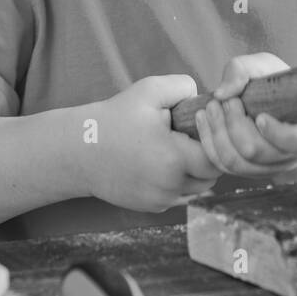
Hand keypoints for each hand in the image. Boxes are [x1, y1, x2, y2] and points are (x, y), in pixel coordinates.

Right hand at [85, 75, 221, 211]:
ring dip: (196, 170)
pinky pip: (181, 196)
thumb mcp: (150, 90)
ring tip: (177, 148)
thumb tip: (207, 99)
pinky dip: (180, 182)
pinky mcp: (152, 208)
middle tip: (190, 136)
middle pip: (212, 175)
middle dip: (208, 155)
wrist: (79, 151)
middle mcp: (170, 186)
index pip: (217, 156)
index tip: (199, 125)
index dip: (214, 139)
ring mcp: (161, 200)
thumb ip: (185, 87)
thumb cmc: (115, 118)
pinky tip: (164, 163)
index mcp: (174, 159)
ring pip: (199, 188)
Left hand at [196, 53, 296, 177]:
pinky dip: (209, 143)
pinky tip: (203, 119)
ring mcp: (266, 167)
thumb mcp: (266, 67)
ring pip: (236, 162)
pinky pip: (223, 166)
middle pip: (256, 151)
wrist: (276, 103)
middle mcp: (288, 156)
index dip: (276, 133)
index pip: (296, 142)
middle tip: (225, 101)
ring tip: (210, 108)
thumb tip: (222, 93)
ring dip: (217, 134)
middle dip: (234, 125)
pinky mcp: (245, 170)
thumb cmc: (276, 84)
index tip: (260, 115)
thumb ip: (244, 70)